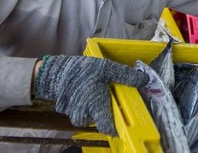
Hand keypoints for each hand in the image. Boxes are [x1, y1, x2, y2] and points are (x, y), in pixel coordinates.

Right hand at [34, 55, 148, 135]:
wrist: (52, 72)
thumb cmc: (81, 71)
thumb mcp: (106, 68)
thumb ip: (125, 76)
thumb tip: (145, 80)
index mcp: (97, 108)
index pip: (110, 128)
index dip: (119, 126)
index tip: (126, 118)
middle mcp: (85, 115)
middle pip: (101, 119)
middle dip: (106, 109)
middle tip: (109, 95)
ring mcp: (73, 114)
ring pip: (90, 113)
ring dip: (94, 104)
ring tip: (96, 90)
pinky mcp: (66, 110)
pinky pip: (80, 109)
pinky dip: (84, 101)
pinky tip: (85, 90)